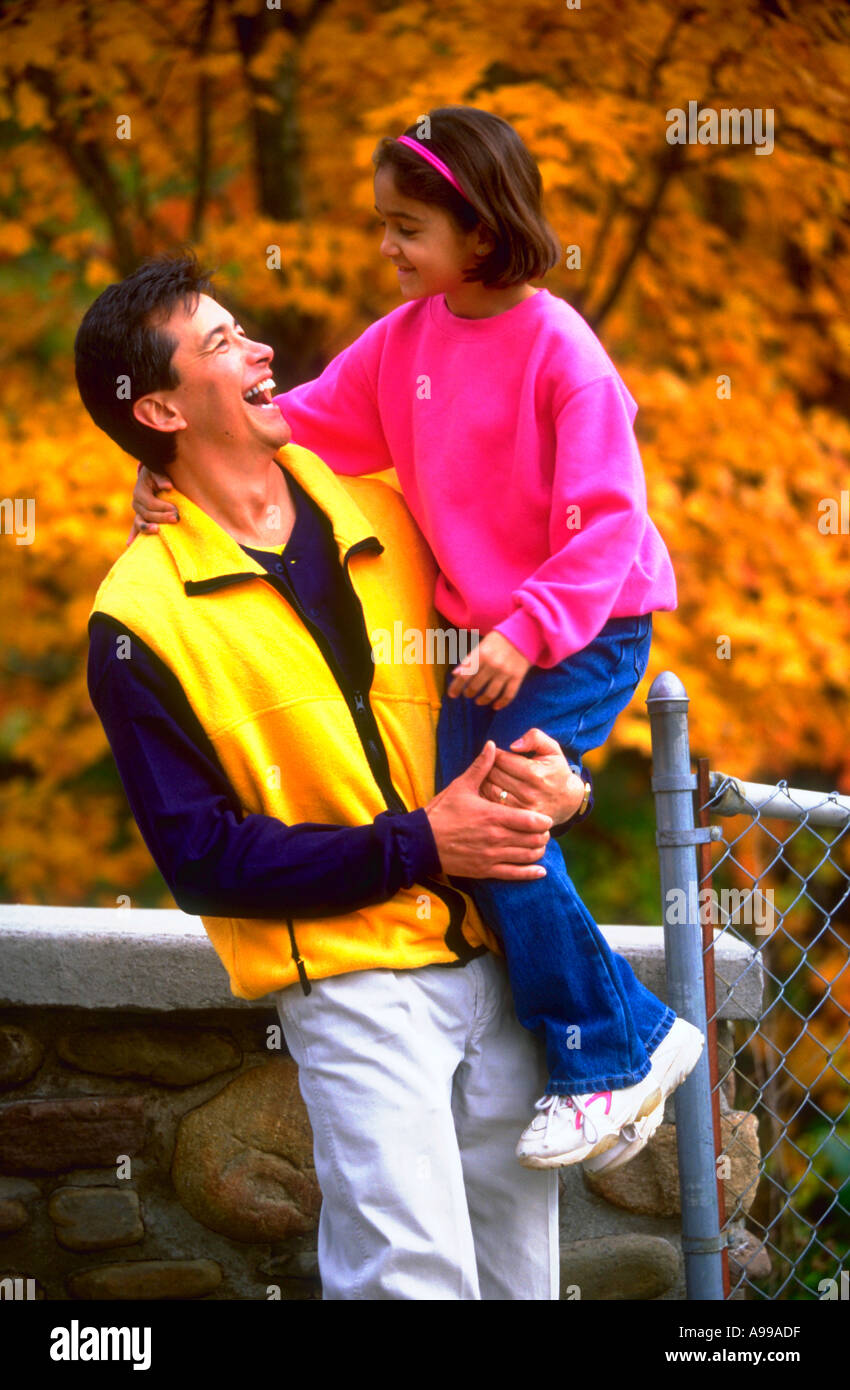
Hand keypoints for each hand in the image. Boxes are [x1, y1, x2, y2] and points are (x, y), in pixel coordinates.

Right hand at [130, 466, 179, 537]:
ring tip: (157, 530)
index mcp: (140, 492)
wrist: (150, 477)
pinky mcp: (140, 518)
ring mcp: (137, 513)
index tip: (175, 510)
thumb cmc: (156, 474)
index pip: (151, 503)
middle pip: (147, 514)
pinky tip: (130, 544)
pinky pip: (135, 528)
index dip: (163, 507)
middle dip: (162, 517)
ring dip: (148, 528)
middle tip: (176, 518)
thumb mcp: (157, 471)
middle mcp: (136, 503)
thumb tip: (168, 486)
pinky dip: (133, 536)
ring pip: (140, 523)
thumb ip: (161, 478)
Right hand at [425, 740, 551, 879]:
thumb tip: (491, 745)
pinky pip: (514, 874)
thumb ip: (481, 767)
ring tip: (539, 845)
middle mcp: (496, 838)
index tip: (546, 819)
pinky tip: (540, 871)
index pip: (531, 821)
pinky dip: (530, 873)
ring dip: (538, 851)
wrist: (421, 841)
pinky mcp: (485, 871)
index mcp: (493, 815)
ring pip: (527, 856)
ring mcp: (492, 856)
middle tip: (543, 831)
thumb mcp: (461, 786)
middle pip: (534, 840)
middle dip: (543, 835)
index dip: (544, 821)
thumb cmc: (441, 812)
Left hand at [447, 631, 530, 707]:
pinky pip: (509, 695)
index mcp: (482, 655)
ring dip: (482, 700)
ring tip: (479, 701)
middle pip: (476, 686)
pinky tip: (496, 706)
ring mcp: (506, 672)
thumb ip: (469, 660)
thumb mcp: (482, 645)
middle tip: (468, 694)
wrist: (526, 632)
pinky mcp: (518, 677)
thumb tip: (455, 674)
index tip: (452, 695)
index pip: (465, 675)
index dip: (456, 687)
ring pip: (490, 693)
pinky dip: (501, 703)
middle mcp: (493, 664)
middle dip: (469, 693)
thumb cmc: (500, 639)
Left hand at [481, 727, 586, 824]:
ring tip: (494, 777)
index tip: (500, 755)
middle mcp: (528, 793)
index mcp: (535, 773)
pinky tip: (494, 789)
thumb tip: (513, 745)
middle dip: (490, 766)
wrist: (567, 801)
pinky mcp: (517, 820)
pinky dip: (488, 795)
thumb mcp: (552, 749)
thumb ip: (535, 738)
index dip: (496, 754)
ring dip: (486, 780)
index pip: (501, 759)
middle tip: (495, 765)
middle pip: (493, 773)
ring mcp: (521, 808)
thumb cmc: (556, 771)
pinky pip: (492, 803)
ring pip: (489, 788)